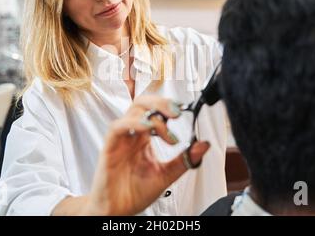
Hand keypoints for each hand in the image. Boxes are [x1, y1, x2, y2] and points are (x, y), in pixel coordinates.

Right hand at [87, 95, 210, 215]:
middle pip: (143, 103)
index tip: (184, 111)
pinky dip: (133, 123)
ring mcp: (121, 139)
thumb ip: (184, 159)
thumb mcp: (166, 174)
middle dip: (161, 103)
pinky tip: (147, 128)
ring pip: (132, 111)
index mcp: (145, 137)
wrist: (118, 211)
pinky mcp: (109, 147)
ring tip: (166, 132)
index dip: (169, 106)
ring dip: (152, 115)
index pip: (155, 111)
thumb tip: (204, 144)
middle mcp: (133, 134)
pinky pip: (117, 127)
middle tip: (177, 112)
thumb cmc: (135, 192)